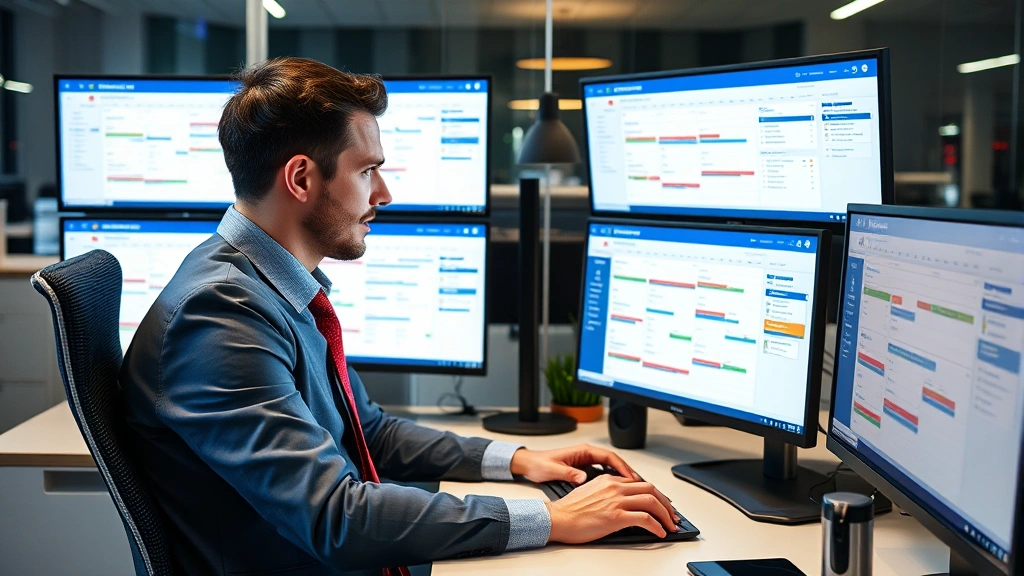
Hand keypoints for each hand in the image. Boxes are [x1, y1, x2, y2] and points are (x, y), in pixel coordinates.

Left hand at [510, 444, 639, 483]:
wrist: (530, 463)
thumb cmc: (540, 464)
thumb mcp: (554, 470)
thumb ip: (569, 473)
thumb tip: (582, 478)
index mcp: (583, 451)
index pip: (609, 457)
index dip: (622, 467)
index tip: (632, 478)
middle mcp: (587, 454)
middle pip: (614, 461)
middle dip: (627, 472)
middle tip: (639, 485)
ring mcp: (586, 460)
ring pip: (610, 467)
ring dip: (621, 476)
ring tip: (633, 488)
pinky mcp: (584, 467)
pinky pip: (604, 471)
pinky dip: (613, 479)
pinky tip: (617, 489)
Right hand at [545, 475, 679, 543]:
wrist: (558, 518)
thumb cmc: (570, 510)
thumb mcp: (590, 492)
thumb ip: (607, 492)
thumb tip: (621, 502)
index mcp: (609, 480)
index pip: (640, 483)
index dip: (655, 494)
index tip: (661, 504)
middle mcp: (615, 487)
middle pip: (651, 489)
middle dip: (666, 503)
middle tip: (672, 515)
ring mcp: (616, 501)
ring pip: (652, 501)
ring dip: (666, 515)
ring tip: (671, 525)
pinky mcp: (616, 516)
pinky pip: (645, 518)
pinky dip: (656, 526)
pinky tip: (660, 532)